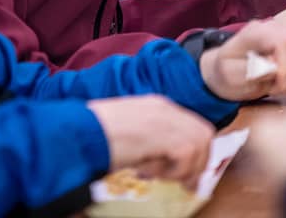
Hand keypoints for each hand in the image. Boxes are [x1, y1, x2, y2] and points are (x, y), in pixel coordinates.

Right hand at [88, 95, 214, 188]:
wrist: (82, 132)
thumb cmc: (95, 133)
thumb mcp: (130, 132)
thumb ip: (150, 140)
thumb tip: (163, 162)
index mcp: (156, 105)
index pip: (191, 126)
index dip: (194, 152)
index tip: (186, 173)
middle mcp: (165, 108)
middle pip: (203, 133)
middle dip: (198, 161)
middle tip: (183, 181)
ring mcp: (165, 118)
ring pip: (199, 144)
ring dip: (185, 167)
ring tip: (161, 176)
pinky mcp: (163, 133)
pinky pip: (186, 154)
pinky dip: (174, 170)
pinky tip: (152, 173)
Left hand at [198, 20, 285, 100]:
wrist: (229, 70)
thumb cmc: (228, 72)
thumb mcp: (232, 73)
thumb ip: (253, 69)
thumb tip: (276, 68)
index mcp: (259, 30)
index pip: (285, 41)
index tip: (276, 87)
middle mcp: (280, 29)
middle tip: (276, 89)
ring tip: (284, 86)